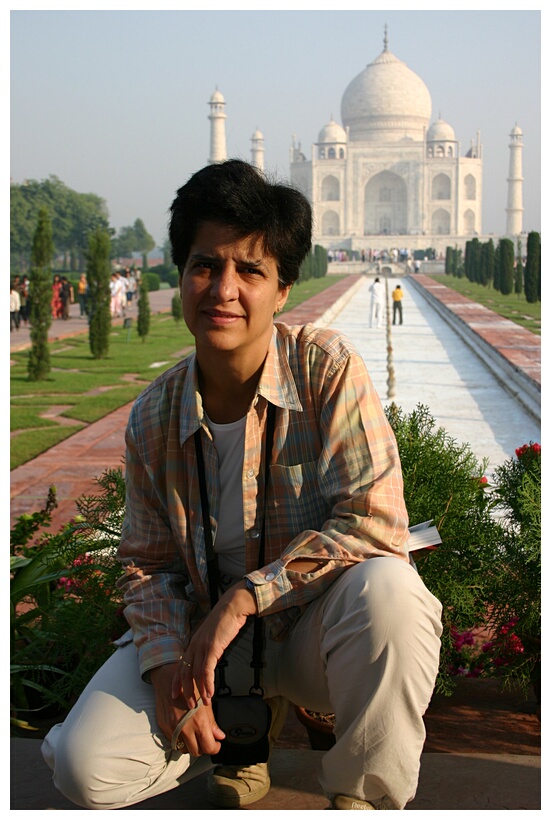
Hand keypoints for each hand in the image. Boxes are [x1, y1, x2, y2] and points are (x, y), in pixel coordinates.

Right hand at [151, 662, 224, 755]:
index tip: (216, 744)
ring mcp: (172, 729)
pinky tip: (184, 731)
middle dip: (203, 748)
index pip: (208, 747)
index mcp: (198, 722)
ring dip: (190, 746)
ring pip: (184, 750)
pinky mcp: (164, 727)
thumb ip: (212, 722)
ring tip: (195, 736)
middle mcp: (184, 728)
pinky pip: (173, 742)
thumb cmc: (189, 688)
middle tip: (206, 740)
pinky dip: (180, 740)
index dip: (215, 748)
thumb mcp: (204, 703)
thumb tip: (220, 736)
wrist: (168, 680)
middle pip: (196, 752)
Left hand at [176, 581, 256, 707]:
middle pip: (185, 672)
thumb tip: (212, 661)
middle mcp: (194, 645)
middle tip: (189, 705)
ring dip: (200, 691)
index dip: (177, 681)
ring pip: (196, 674)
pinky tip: (210, 693)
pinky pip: (207, 669)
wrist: (233, 606)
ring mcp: (202, 646)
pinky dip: (208, 683)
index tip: (175, 694)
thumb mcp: (214, 637)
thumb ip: (211, 649)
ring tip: (203, 703)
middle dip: (186, 690)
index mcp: (194, 643)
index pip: (181, 666)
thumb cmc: (226, 620)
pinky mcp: (212, 647)